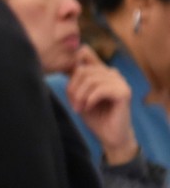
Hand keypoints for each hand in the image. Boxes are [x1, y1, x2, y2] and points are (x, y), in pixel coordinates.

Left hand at [67, 48, 139, 165]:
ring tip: (79, 108)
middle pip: (83, 69)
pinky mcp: (125, 92)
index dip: (71, 64)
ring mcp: (120, 82)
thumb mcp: (78, 94)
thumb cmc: (94, 115)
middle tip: (73, 104)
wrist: (110, 136)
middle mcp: (112, 73)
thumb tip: (63, 63)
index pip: (84, 52)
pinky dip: (90, 100)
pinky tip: (88, 108)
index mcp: (101, 70)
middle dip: (73, 88)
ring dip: (80, 96)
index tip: (67, 83)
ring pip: (91, 79)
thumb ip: (74, 78)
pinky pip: (100, 89)